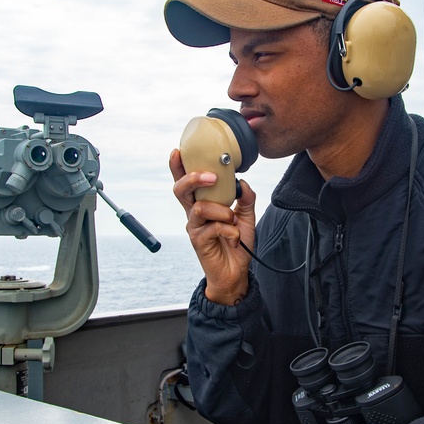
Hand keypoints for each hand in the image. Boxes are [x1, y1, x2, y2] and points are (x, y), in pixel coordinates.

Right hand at [170, 149, 256, 305]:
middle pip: (180, 190)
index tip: (177, 151)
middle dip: (192, 178)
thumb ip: (246, 198)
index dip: (178, 167)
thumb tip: (243, 182)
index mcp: (202, 204)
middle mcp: (193, 214)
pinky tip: (235, 237)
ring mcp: (194, 228)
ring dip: (222, 211)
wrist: (236, 272)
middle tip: (210, 176)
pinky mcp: (199, 242)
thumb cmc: (236, 242)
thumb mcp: (246, 217)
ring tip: (234, 220)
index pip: (186, 183)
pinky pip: (213, 227)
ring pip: (200, 208)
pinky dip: (229, 229)